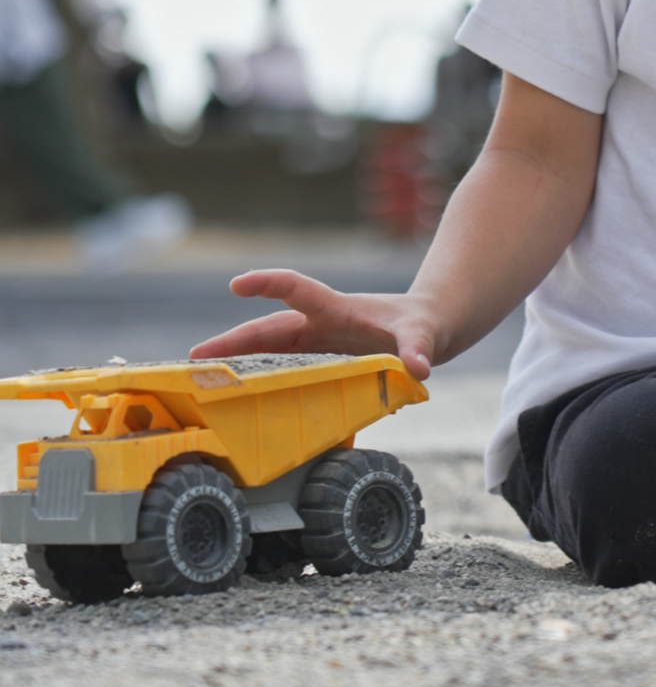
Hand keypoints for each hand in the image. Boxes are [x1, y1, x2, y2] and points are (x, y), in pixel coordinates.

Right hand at [189, 271, 435, 380]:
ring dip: (239, 363)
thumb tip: (419, 367)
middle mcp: (320, 325)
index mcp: (337, 310)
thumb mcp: (423, 335)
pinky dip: (262, 383)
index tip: (237, 284)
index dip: (268, 284)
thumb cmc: (421, 326)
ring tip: (202, 379)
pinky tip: (240, 402)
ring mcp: (318, 345)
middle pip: (269, 330)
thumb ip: (419, 348)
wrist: (428, 330)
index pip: (297, 289)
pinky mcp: (322, 365)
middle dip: (232, 342)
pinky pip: (286, 373)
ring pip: (270, 351)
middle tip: (195, 358)